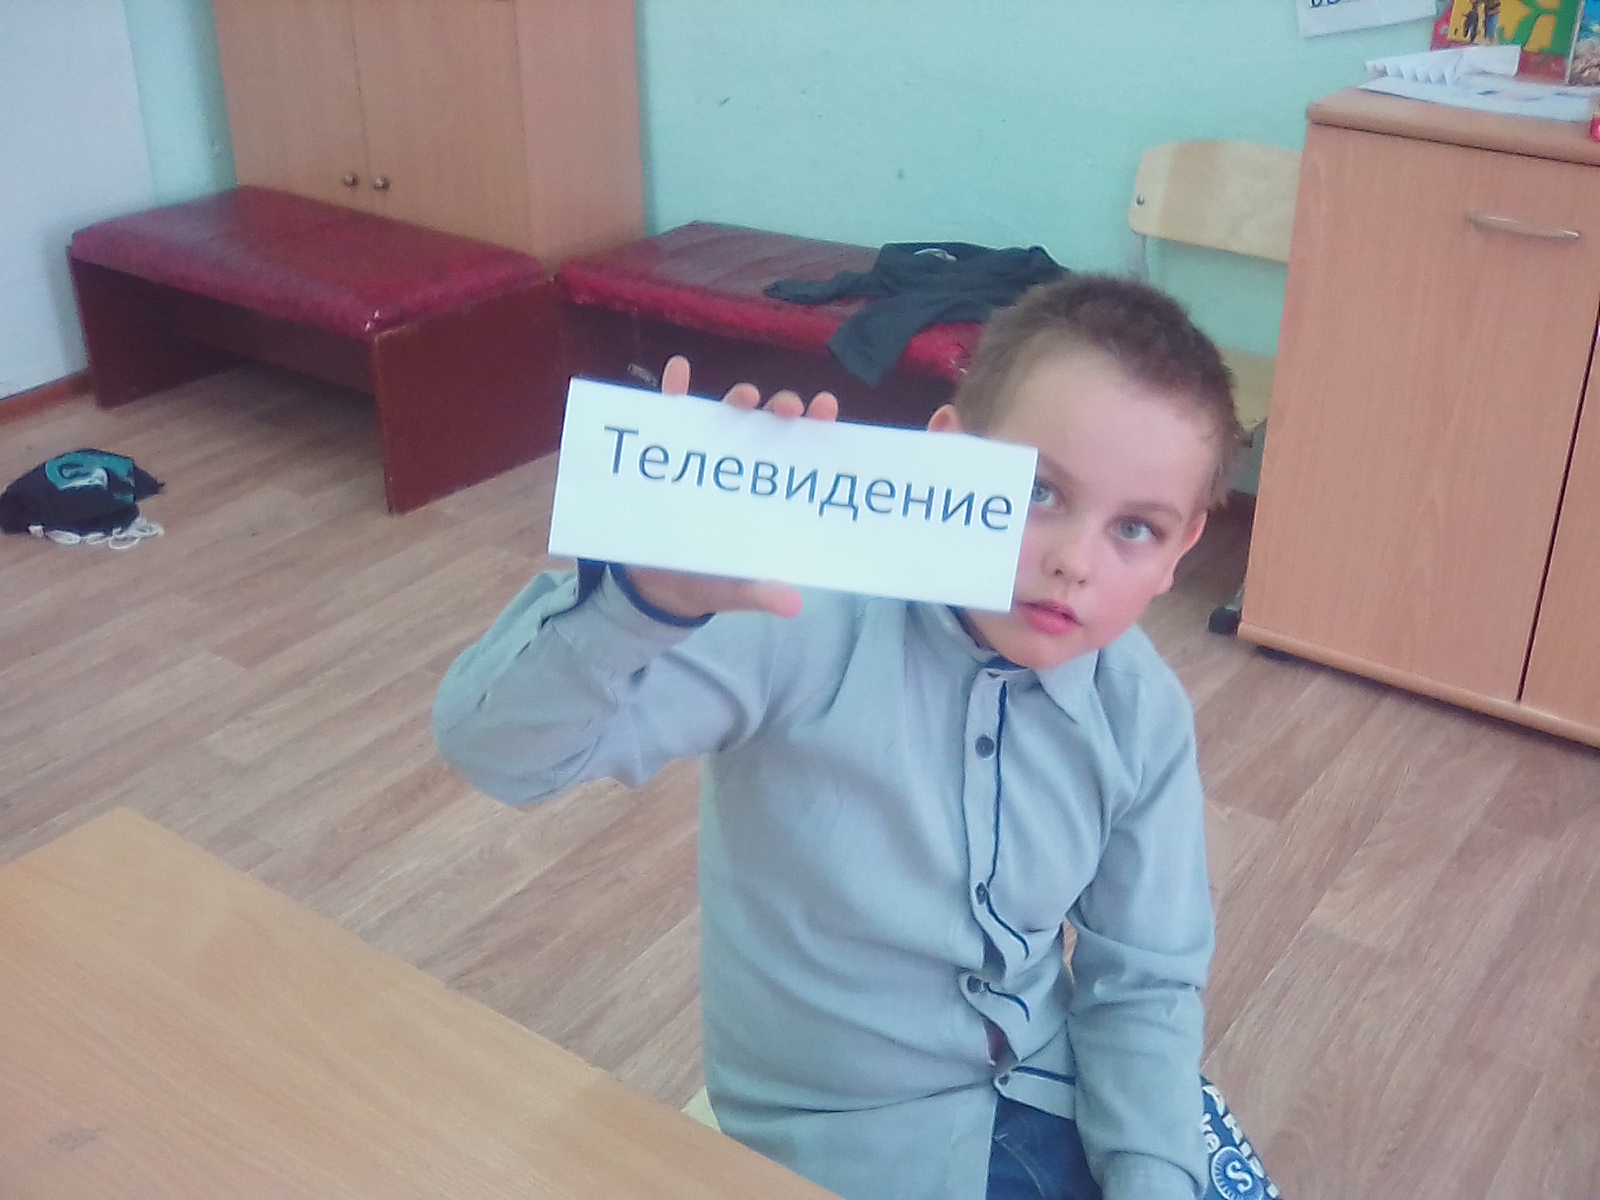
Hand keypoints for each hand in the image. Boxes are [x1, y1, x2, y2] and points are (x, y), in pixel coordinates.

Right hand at [621, 356, 837, 620]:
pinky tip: (677, 370)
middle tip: (788, 410)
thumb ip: (760, 592)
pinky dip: (671, 390)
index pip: (800, 451)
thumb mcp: (734, 589)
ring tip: (744, 397)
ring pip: (726, 414)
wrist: (653, 587)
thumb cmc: (706, 580)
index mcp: (768, 489)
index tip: (827, 411)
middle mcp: (742, 464)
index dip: (816, 427)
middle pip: (768, 425)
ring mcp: (705, 455)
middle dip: (782, 408)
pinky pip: (668, 415)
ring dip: (737, 398)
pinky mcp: (665, 454)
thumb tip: (794, 605)